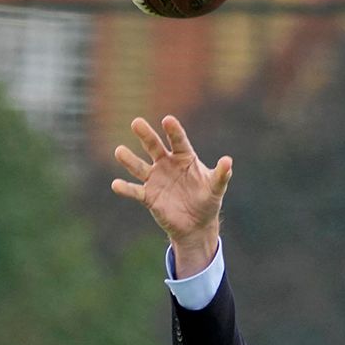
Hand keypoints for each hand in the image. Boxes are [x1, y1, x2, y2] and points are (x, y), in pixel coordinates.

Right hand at [111, 115, 230, 275]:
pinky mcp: (148, 196)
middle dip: (146, 135)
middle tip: (137, 122)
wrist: (196, 224)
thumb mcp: (216, 188)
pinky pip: (135, 191)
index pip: (178, 141)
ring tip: (119, 151)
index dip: (173, 131)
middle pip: (154, 147)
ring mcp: (155, 179)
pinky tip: (116, 184)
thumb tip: (228, 161)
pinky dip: (125, 188)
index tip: (167, 120)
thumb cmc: (207, 201)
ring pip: (139, 167)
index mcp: (184, 158)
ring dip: (129, 160)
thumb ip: (221, 175)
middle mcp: (166, 164)